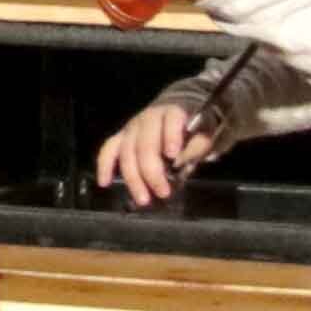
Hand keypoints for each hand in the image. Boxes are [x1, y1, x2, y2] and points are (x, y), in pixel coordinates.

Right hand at [94, 93, 217, 209]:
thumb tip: (181, 161)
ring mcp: (132, 128)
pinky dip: (105, 166)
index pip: (171, 121)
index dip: (170, 136)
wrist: (176, 113)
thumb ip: (197, 145)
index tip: (173, 156)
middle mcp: (148, 118)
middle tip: (163, 193)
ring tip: (143, 199)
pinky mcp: (121, 137)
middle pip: (145, 144)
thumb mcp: (206, 133)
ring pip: (126, 152)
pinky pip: (108, 150)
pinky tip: (104, 182)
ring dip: (133, 177)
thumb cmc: (194, 127)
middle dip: (152, 171)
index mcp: (172, 112)